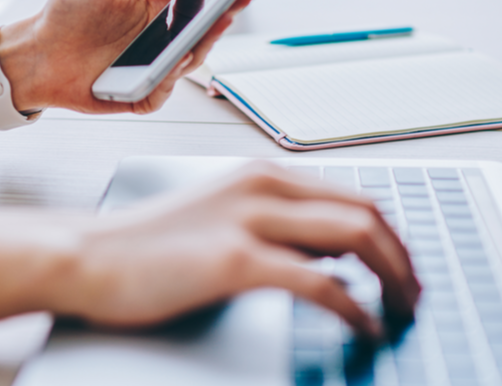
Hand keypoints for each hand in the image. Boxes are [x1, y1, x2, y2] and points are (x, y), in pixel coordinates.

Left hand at [0, 0, 255, 114]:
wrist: (35, 51)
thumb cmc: (67, 15)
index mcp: (155, 14)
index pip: (199, 6)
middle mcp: (157, 43)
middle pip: (201, 36)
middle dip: (219, 22)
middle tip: (230, 8)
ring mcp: (149, 70)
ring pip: (186, 64)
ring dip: (197, 48)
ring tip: (205, 30)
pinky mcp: (136, 95)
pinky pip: (161, 91)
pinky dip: (168, 80)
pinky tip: (171, 64)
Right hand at [47, 162, 421, 337]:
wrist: (86, 257)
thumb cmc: (146, 246)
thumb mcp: (221, 218)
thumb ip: (276, 226)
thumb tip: (332, 254)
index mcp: (263, 175)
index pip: (354, 196)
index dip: (391, 235)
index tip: (405, 269)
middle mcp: (264, 186)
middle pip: (367, 212)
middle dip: (404, 256)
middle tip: (415, 294)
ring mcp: (251, 220)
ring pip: (356, 237)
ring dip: (393, 276)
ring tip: (402, 310)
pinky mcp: (236, 260)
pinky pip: (321, 282)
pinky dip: (355, 307)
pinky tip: (364, 326)